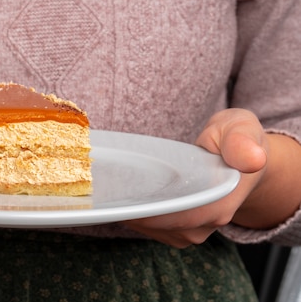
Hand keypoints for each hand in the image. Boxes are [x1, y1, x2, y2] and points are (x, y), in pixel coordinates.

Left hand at [122, 109, 293, 247]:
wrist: (238, 158)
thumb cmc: (234, 138)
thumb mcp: (240, 128)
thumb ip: (241, 140)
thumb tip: (252, 159)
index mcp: (222, 203)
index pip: (180, 215)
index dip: (150, 205)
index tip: (122, 189)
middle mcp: (207, 224)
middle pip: (158, 221)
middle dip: (131, 202)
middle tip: (108, 179)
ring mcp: (191, 231)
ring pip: (149, 225)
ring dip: (129, 206)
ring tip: (113, 181)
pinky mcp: (177, 230)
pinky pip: (147, 225)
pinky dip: (132, 209)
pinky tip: (122, 191)